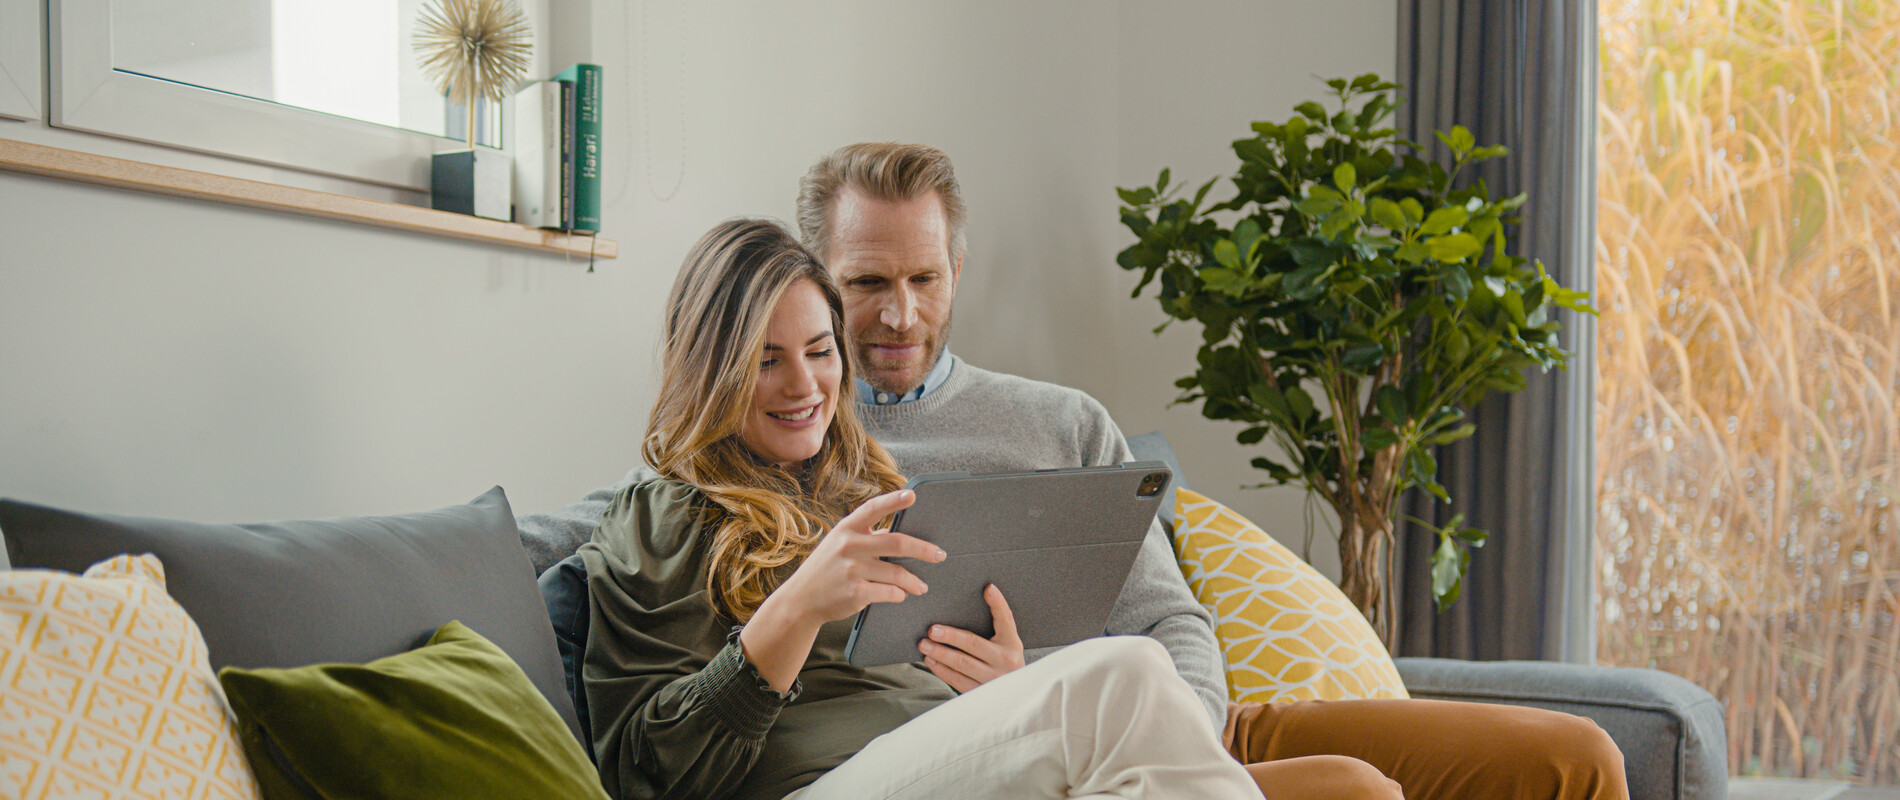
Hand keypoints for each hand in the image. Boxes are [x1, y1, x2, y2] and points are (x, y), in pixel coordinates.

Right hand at [762, 489, 944, 627]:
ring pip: (897, 573)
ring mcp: (852, 569)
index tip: (912, 495)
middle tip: (940, 554)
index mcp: (846, 529)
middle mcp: (849, 545)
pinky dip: (899, 594)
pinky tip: (901, 595)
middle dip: (924, 549)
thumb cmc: (825, 569)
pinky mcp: (855, 592)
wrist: (801, 600)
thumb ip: (865, 537)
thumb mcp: (838, 544)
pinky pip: (890, 592)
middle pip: (897, 542)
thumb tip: (898, 534)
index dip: (894, 500)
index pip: (873, 508)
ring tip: (920, 586)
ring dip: (914, 581)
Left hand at [918, 584, 1024, 691]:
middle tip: (932, 630)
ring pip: (962, 663)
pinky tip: (931, 661)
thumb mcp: (1006, 645)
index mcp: (1012, 644)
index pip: (1006, 620)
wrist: (1015, 695)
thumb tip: (965, 608)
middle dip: (950, 636)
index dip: (998, 603)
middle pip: (974, 644)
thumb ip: (993, 630)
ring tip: (925, 645)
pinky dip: (942, 670)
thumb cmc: (1004, 664)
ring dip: (940, 654)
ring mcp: (993, 678)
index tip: (988, 588)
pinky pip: (958, 680)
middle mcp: (1006, 661)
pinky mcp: (981, 693)